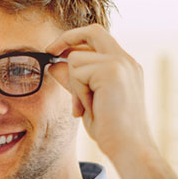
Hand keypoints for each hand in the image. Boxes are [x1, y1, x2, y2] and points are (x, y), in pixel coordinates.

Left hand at [46, 24, 156, 160]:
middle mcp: (126, 60)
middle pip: (92, 30)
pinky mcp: (111, 70)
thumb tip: (54, 65)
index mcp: (125, 66)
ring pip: (76, 58)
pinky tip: (89, 107)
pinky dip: (77, 92)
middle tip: (49, 51)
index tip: (55, 50)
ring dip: (74, 85)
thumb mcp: (87, 100)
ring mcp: (121, 63)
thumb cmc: (110, 130)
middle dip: (66, 38)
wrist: (128, 148)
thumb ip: (73, 80)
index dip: (75, 39)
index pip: (98, 38)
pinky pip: (76, 72)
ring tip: (86, 106)